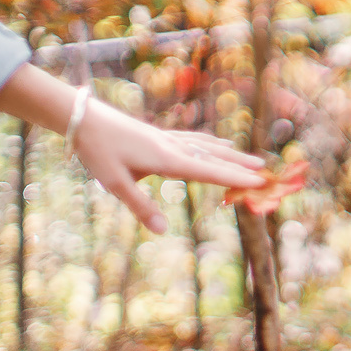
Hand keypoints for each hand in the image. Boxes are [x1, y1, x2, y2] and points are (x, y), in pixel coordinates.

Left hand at [73, 100, 270, 232]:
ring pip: (207, 146)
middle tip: (268, 173)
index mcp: (166, 160)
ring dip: (230, 154)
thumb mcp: (115, 184)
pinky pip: (194, 139)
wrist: (82, 118)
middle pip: (214, 157)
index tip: (260, 182)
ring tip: (251, 158)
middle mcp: (172, 147)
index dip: (235, 178)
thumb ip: (141, 207)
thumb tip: (163, 231)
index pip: (209, 172)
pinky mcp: (159, 134)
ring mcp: (167, 138)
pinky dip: (211, 143)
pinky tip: (217, 143)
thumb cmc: (97, 151)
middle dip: (241, 166)